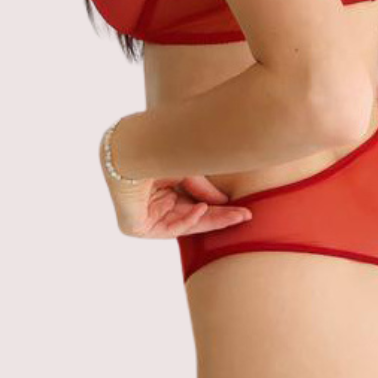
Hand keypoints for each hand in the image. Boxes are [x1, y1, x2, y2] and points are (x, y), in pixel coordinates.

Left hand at [99, 138, 253, 238]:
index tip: (243, 209)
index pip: (196, 203)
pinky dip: (188, 219)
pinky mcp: (137, 227)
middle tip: (245, 216)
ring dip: (211, 220)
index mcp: (164, 188)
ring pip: (185, 224)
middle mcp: (154, 203)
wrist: (133, 148)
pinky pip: (169, 229)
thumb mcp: (187, 171)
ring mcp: (146, 216)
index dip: (219, 207)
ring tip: (234, 215)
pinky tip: (202, 209)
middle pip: (193, 216)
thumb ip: (203, 189)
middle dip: (220, 217)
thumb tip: (224, 203)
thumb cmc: (156, 152)